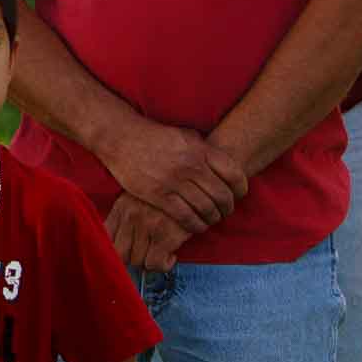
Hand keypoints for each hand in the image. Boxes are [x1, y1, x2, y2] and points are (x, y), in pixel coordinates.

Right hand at [97, 119, 245, 235]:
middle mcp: (190, 166)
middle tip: (225, 211)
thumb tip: (225, 167)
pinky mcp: (158, 195)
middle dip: (228, 208)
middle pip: (222, 196)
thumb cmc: (154, 136)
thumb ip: (205, 150)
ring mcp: (174, 181)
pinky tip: (196, 226)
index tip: (238, 195)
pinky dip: (196, 225)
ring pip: (206, 209)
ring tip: (211, 219)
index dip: (241, 190)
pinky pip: (186, 217)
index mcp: (200, 150)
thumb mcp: (185, 136)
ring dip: (213, 218)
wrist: (120, 138)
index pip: (234, 175)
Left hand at [104, 193, 189, 271]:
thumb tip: (119, 241)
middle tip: (147, 254)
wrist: (192, 187)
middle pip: (121, 254)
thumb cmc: (167, 195)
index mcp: (121, 207)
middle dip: (133, 259)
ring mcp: (147, 226)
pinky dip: (162, 265)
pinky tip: (170, 255)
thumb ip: (126, 214)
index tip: (126, 253)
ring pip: (138, 261)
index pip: (105, 238)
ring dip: (149, 262)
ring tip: (159, 253)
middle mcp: (131, 217)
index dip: (115, 251)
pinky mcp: (166, 235)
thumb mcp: (140, 197)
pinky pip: (155, 263)